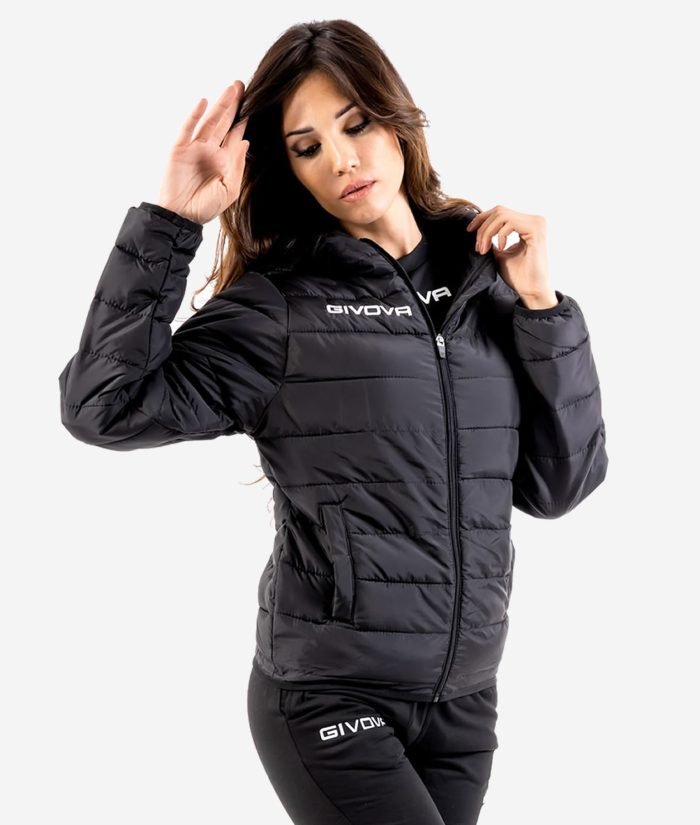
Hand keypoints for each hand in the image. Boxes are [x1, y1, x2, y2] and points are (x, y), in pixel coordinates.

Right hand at [157, 80, 249, 224]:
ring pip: (209, 121)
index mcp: (224, 160)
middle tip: (242, 86)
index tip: (255, 104)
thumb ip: (238, 166)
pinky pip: (188, 128)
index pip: (235, 135)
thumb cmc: (205, 207)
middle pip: (224, 123)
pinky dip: (195, 115)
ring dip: (219, 105)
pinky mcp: (180, 148)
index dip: (244, 120)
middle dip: (233, 105)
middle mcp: (210, 150)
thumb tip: (245, 143)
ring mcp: (195, 147)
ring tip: (230, 90)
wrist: (182, 217)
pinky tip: (204, 103)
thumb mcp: (229, 190)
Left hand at [466, 205, 554, 302]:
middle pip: (498, 211)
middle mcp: (534, 220)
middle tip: (478, 247)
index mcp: (526, 224)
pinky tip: (501, 248)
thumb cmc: (518, 275)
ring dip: (487, 232)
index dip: (481, 218)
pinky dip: (499, 235)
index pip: (500, 212)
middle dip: (483, 228)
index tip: (469, 230)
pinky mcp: (536, 229)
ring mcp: (537, 223)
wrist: (531, 290)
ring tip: (485, 250)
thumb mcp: (499, 253)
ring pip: (501, 215)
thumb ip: (491, 239)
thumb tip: (476, 229)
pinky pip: (509, 223)